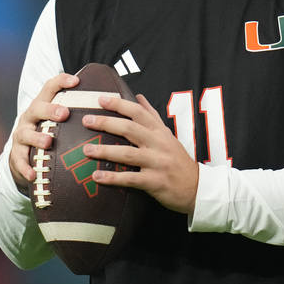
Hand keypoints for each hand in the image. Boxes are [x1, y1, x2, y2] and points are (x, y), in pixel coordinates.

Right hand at [8, 72, 78, 192]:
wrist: (22, 151)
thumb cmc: (49, 130)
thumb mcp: (58, 118)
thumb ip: (77, 110)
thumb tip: (112, 103)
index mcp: (42, 104)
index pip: (50, 87)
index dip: (61, 82)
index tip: (76, 80)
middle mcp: (30, 116)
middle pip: (37, 108)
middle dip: (50, 110)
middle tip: (64, 113)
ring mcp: (21, 134)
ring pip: (26, 134)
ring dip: (37, 138)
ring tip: (47, 143)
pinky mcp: (16, 152)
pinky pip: (19, 160)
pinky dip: (26, 167)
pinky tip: (33, 174)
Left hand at [81, 94, 199, 214]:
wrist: (196, 187)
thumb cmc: (178, 160)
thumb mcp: (167, 135)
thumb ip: (152, 116)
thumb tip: (139, 96)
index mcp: (160, 131)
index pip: (138, 112)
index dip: (119, 104)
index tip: (100, 99)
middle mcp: (159, 144)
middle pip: (130, 129)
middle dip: (106, 123)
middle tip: (86, 120)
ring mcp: (157, 163)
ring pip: (128, 153)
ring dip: (105, 151)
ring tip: (87, 150)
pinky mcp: (155, 182)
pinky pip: (131, 178)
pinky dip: (113, 178)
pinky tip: (97, 176)